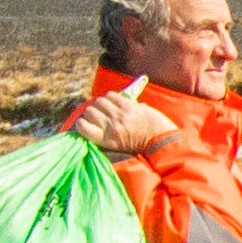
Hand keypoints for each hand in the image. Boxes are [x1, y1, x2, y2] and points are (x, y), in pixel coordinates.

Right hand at [64, 91, 178, 157]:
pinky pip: (110, 95)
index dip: (80, 123)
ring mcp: (120, 115)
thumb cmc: (138, 145)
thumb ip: (102, 135)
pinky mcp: (128, 106)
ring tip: (106, 108)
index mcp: (107, 141)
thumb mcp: (117, 146)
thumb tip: (84, 123)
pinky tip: (113, 102)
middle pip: (89, 112)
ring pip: (98, 102)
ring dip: (99, 104)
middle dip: (90, 112)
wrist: (161, 139)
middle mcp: (112, 127)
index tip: (83, 123)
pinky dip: (109, 97)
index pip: (82, 127)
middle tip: (97, 115)